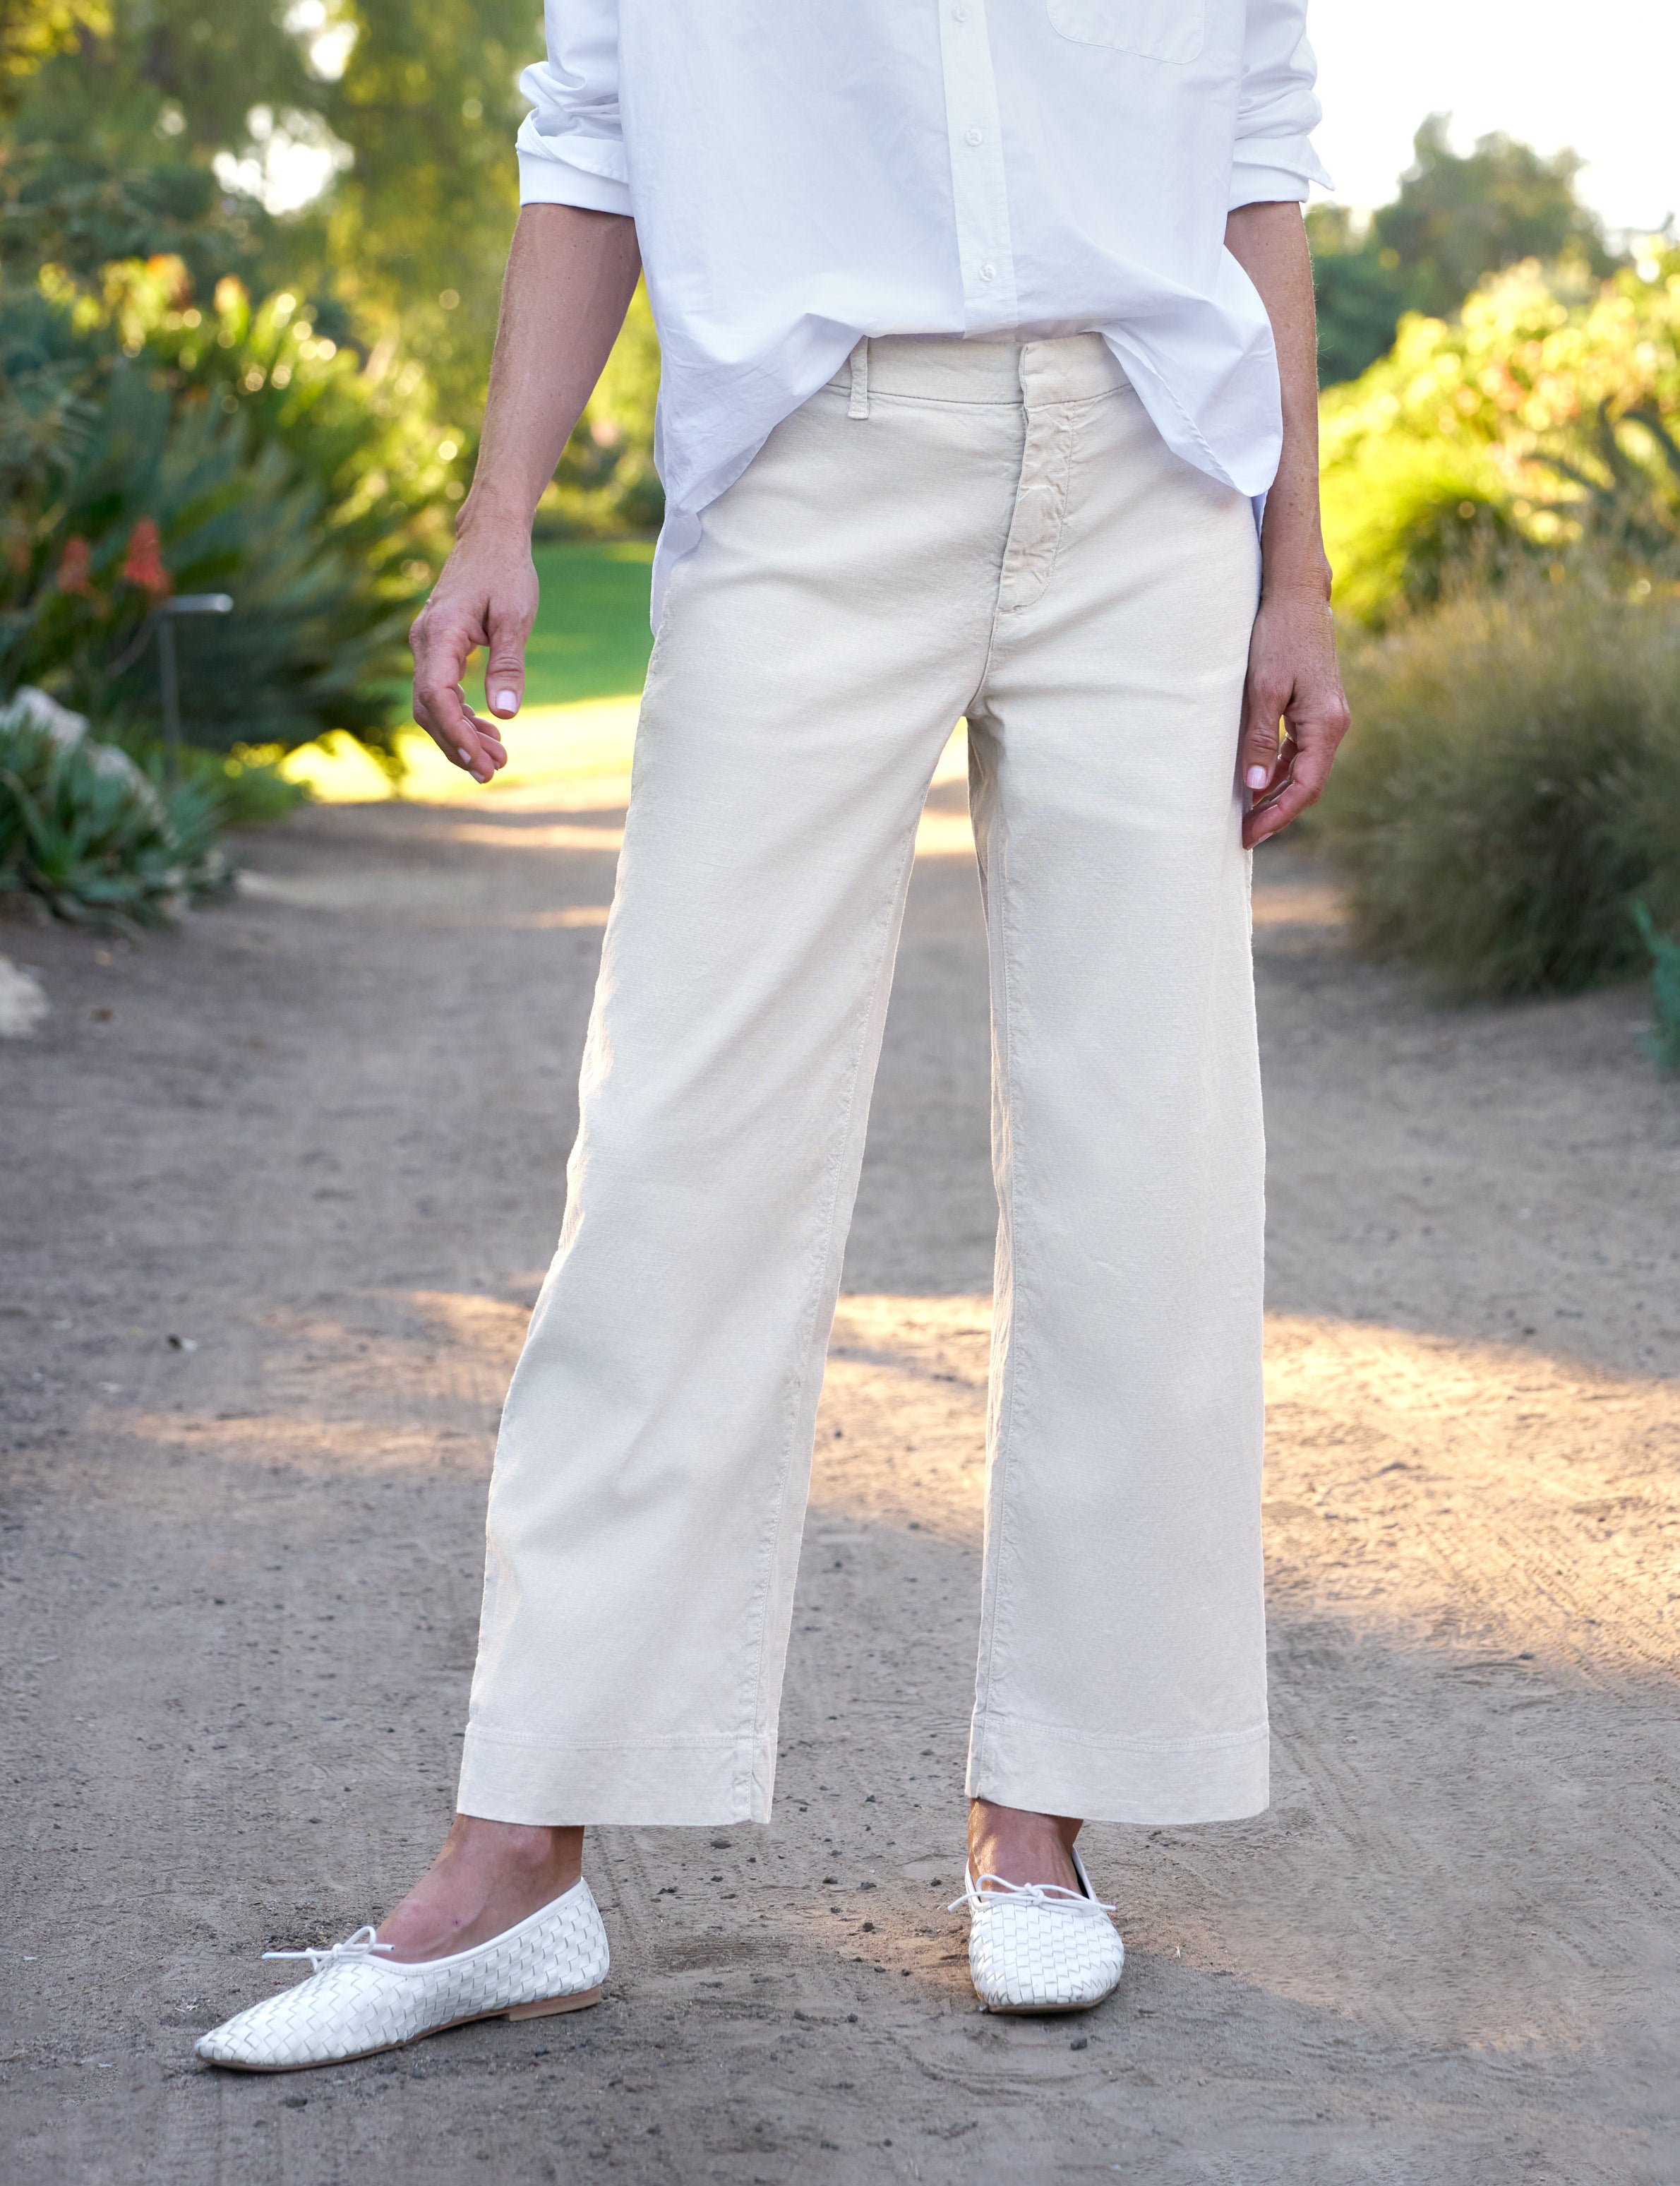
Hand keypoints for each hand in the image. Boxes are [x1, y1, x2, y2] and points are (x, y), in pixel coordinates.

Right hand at [409, 518, 539, 784]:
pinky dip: (461, 714)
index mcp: (440, 634)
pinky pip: (441, 690)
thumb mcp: (514, 617)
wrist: (491, 536)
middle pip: (429, 708)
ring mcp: (428, 645)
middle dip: (458, 745)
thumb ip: (508, 665)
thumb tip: (505, 714)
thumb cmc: (506, 571)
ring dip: (460, 734)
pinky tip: (487, 729)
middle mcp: (425, 642)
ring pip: (433, 703)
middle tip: (492, 773)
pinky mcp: (439, 646)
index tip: (480, 763)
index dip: (455, 734)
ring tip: (496, 759)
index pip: (436, 696)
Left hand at [1238, 582, 1349, 849]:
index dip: (1277, 816)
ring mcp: (1326, 718)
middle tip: (1243, 834)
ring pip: (1302, 770)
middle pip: (1306, 785)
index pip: (1305, 788)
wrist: (1295, 596)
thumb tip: (1254, 784)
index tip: (1249, 835)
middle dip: (1276, 812)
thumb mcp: (1263, 689)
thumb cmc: (1278, 636)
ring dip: (1275, 793)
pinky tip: (1255, 780)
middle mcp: (1333, 725)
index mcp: (1326, 725)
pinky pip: (1299, 751)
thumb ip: (1260, 738)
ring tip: (1245, 814)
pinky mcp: (1315, 709)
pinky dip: (1278, 769)